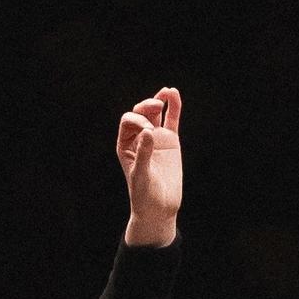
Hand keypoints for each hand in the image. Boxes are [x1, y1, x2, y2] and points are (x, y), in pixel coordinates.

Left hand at [118, 86, 182, 245]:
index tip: (148, 132)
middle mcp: (138, 139)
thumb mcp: (140, 175)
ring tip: (167, 91)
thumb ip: (144, 154)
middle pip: (140, 114)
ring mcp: (155, 138)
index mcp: (124, 145)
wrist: (159, 207)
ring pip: (155, 114)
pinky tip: (174, 94)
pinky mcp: (170, 141)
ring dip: (159, 101)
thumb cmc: (143, 194)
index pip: (128, 123)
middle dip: (146, 107)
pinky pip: (171, 120)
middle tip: (155, 106)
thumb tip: (148, 131)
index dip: (137, 121)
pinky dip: (173, 107)